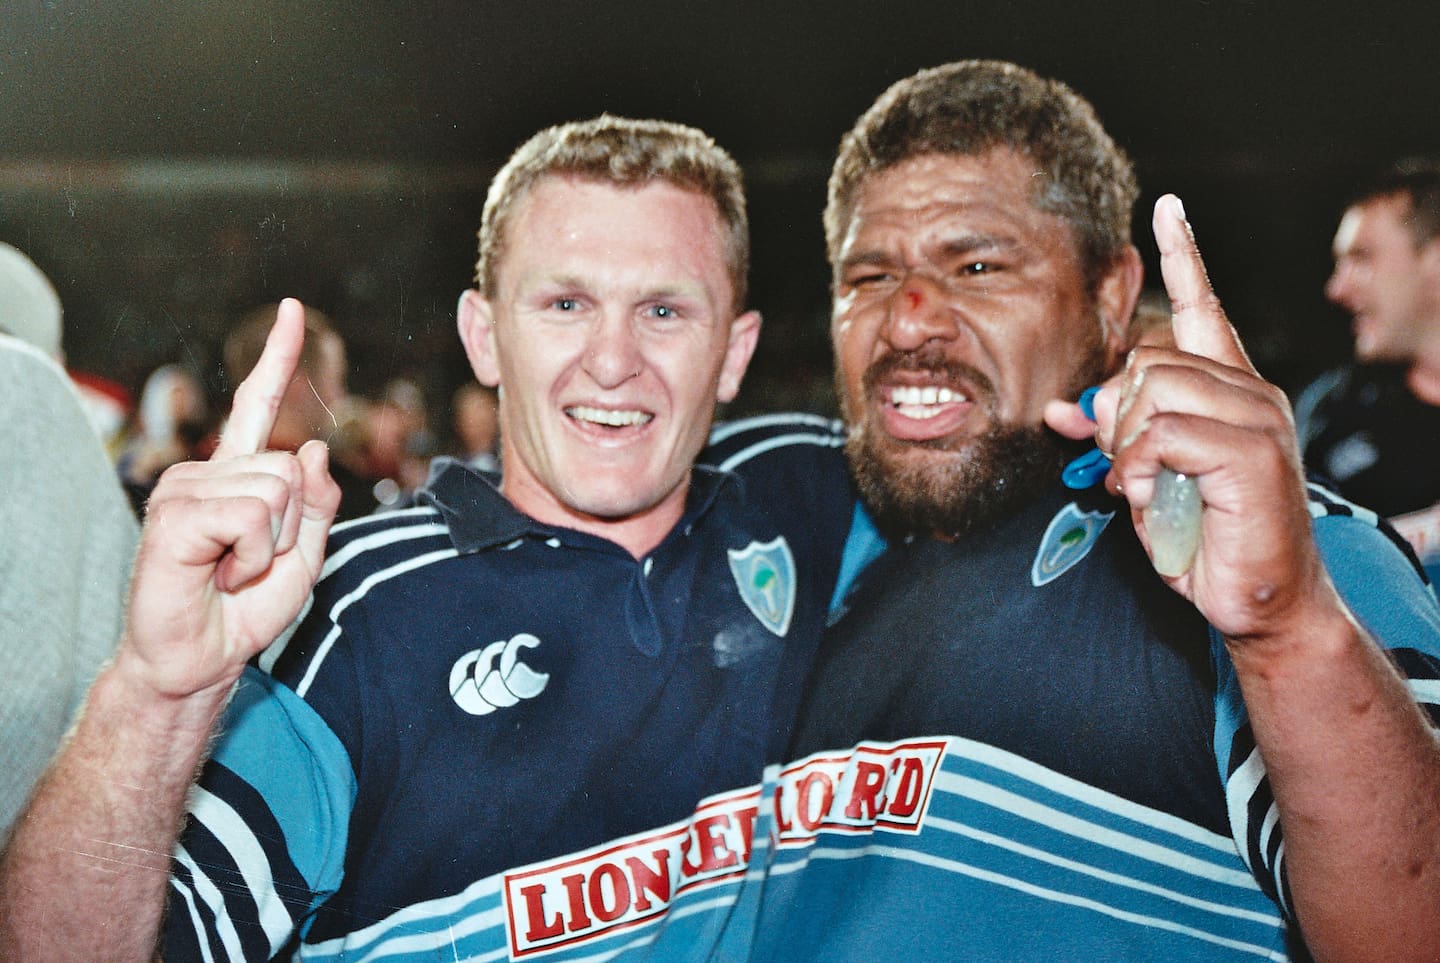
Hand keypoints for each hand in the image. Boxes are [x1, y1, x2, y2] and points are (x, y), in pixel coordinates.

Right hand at [116, 299, 341, 699]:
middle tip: (252, 562)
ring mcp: (184, 488)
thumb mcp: (304, 554)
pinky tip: (220, 572)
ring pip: (276, 490)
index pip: (257, 404)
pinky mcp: (174, 514)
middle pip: (291, 469)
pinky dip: (253, 554)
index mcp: (235, 474)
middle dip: (293, 527)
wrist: (200, 657)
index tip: (295, 310)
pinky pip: (252, 514)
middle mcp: (206, 470)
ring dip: (272, 545)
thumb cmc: (246, 608)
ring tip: (233, 568)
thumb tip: (312, 451)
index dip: (278, 357)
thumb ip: (318, 504)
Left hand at [1046, 196, 1327, 641]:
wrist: (1255, 598)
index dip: (1183, 255)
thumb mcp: (1144, 477)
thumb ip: (1113, 434)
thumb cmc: (1202, 536)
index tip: (1166, 207)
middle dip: (1114, 415)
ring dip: (1128, 445)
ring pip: (1152, 389)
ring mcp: (1258, 416)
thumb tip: (1060, 410)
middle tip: (1129, 468)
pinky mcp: (1254, 451)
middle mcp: (1249, 389)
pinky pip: (1163, 432)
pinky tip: (1153, 495)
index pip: (1202, 306)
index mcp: (1226, 387)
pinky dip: (1142, 468)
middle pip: (1144, 359)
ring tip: (1146, 485)